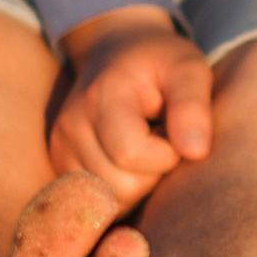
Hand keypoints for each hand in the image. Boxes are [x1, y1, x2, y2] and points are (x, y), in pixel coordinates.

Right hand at [49, 6, 211, 207]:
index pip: (131, 153)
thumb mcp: (188, 69)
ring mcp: (61, 148)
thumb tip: (196, 152)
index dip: (166, 155)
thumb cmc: (160, 62)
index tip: (174, 133)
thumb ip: (193, 106)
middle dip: (153, 173)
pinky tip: (128, 163)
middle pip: (120, 185)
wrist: (115, 52)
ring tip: (145, 148)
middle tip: (160, 140)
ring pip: (109, 201)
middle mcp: (71, 125)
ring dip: (138, 184)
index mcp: (102, 96)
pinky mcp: (61, 167)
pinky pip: (99, 204)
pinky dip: (122, 192)